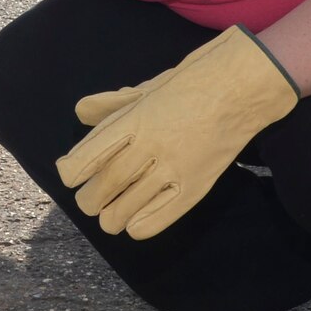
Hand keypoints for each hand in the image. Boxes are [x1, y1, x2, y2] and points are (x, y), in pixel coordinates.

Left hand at [56, 26, 297, 239]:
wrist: (241, 88)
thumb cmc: (191, 84)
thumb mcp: (147, 88)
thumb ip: (112, 104)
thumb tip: (81, 111)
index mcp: (134, 120)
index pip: (89, 155)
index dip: (72, 171)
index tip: (69, 175)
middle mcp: (150, 145)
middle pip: (105, 185)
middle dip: (90, 199)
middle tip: (89, 201)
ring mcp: (174, 167)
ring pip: (126, 206)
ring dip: (110, 217)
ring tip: (108, 215)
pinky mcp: (197, 185)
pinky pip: (160, 217)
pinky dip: (140, 226)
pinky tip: (134, 223)